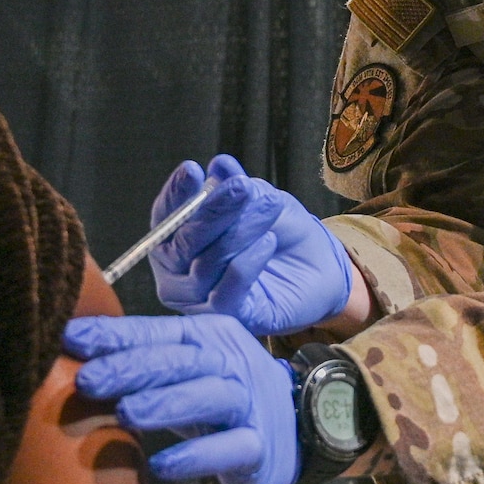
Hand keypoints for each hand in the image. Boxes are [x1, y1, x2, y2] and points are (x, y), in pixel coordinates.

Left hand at [63, 313, 297, 483]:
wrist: (292, 427)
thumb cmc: (217, 398)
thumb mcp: (182, 373)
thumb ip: (140, 359)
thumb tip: (69, 348)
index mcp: (206, 337)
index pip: (156, 333)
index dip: (115, 336)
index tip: (70, 340)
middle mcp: (230, 362)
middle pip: (180, 360)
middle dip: (131, 368)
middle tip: (87, 381)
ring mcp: (249, 403)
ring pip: (208, 397)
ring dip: (164, 405)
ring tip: (124, 415)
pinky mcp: (259, 445)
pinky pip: (230, 448)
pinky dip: (196, 456)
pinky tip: (161, 466)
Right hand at [148, 155, 351, 335]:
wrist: (318, 263)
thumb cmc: (277, 228)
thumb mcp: (257, 198)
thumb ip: (234, 185)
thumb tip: (220, 165)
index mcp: (175, 239)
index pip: (164, 217)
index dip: (175, 195)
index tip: (192, 170)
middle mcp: (178, 273)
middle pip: (182, 243)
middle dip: (213, 211)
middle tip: (241, 187)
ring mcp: (199, 300)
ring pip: (206, 265)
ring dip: (240, 232)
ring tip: (270, 209)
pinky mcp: (229, 317)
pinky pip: (227, 291)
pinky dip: (247, 262)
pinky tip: (268, 241)